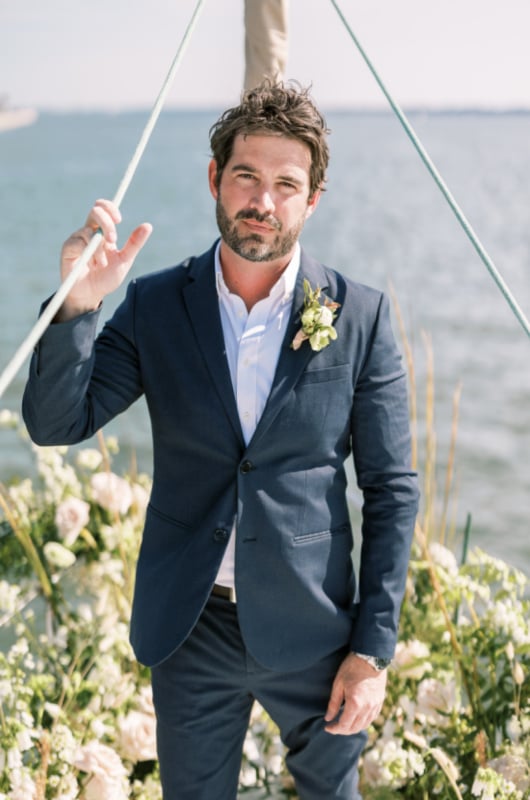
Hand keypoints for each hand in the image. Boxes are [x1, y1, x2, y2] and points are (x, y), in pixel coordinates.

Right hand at [57, 198, 151, 320]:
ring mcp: (77, 239)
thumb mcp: (124, 260)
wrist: (91, 295)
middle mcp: (89, 231)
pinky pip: (77, 242)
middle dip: (107, 223)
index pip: (103, 209)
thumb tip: (148, 225)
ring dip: (99, 249)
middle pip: (95, 211)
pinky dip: (87, 253)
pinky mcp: (68, 248)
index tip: (119, 219)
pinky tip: (90, 265)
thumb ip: (134, 243)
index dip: (110, 208)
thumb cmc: (107, 278)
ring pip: (89, 231)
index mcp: (102, 232)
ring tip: (102, 264)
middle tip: (113, 240)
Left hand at [324, 652, 386, 734]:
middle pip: (354, 728)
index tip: (327, 727)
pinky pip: (371, 719)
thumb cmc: (352, 668)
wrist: (371, 658)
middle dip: (342, 730)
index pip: (344, 725)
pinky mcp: (380, 702)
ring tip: (344, 724)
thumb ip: (333, 703)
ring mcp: (375, 706)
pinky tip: (356, 718)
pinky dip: (363, 722)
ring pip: (364, 725)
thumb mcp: (338, 684)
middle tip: (333, 726)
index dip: (334, 729)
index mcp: (355, 703)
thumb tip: (328, 718)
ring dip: (353, 728)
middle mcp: (367, 708)